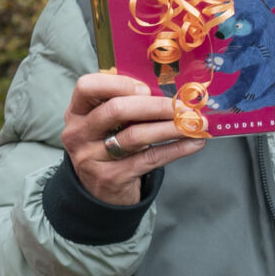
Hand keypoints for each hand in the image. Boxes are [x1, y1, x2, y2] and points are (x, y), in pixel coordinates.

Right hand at [64, 73, 204, 205]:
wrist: (100, 192)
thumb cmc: (110, 146)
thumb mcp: (107, 124)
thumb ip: (126, 104)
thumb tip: (168, 90)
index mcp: (77, 112)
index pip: (87, 86)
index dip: (118, 83)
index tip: (147, 88)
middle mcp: (79, 133)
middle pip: (116, 110)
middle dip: (156, 106)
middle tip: (184, 107)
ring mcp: (92, 157)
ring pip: (136, 136)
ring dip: (171, 127)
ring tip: (197, 124)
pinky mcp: (111, 177)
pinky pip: (149, 159)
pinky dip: (176, 149)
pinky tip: (194, 142)